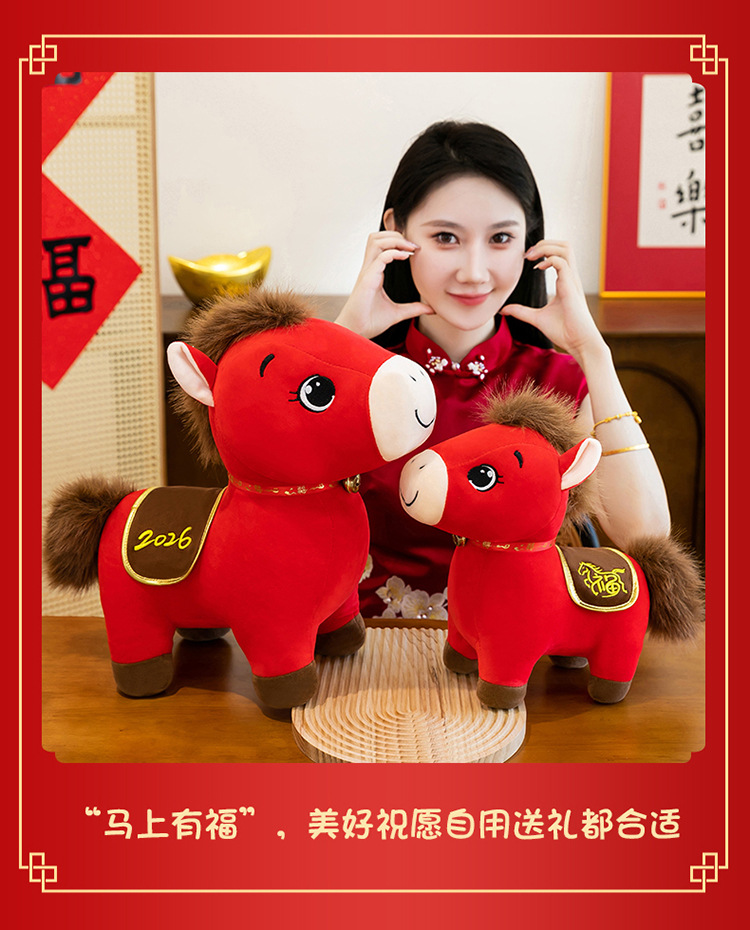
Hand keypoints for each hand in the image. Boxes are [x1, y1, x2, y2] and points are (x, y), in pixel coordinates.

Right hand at [335, 231, 432, 338]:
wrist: (356, 333)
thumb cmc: (370, 322)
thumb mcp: (398, 313)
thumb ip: (414, 308)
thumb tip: (431, 309)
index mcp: (374, 273)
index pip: (382, 245)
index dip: (398, 242)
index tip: (415, 250)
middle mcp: (369, 269)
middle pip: (376, 237)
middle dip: (395, 234)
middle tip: (412, 245)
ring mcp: (367, 273)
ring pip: (375, 241)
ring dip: (394, 240)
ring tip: (409, 248)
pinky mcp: (367, 280)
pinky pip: (379, 258)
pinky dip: (393, 252)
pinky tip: (405, 257)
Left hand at [501, 240, 602, 360]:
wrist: (579, 343)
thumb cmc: (564, 331)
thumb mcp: (536, 318)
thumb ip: (521, 312)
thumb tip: (504, 310)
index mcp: (565, 281)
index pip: (559, 253)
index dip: (543, 251)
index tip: (527, 259)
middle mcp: (571, 277)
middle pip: (565, 245)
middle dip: (545, 243)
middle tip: (528, 254)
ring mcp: (572, 281)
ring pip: (566, 249)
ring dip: (547, 247)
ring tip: (532, 257)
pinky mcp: (571, 288)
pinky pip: (563, 263)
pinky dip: (549, 260)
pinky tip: (538, 269)